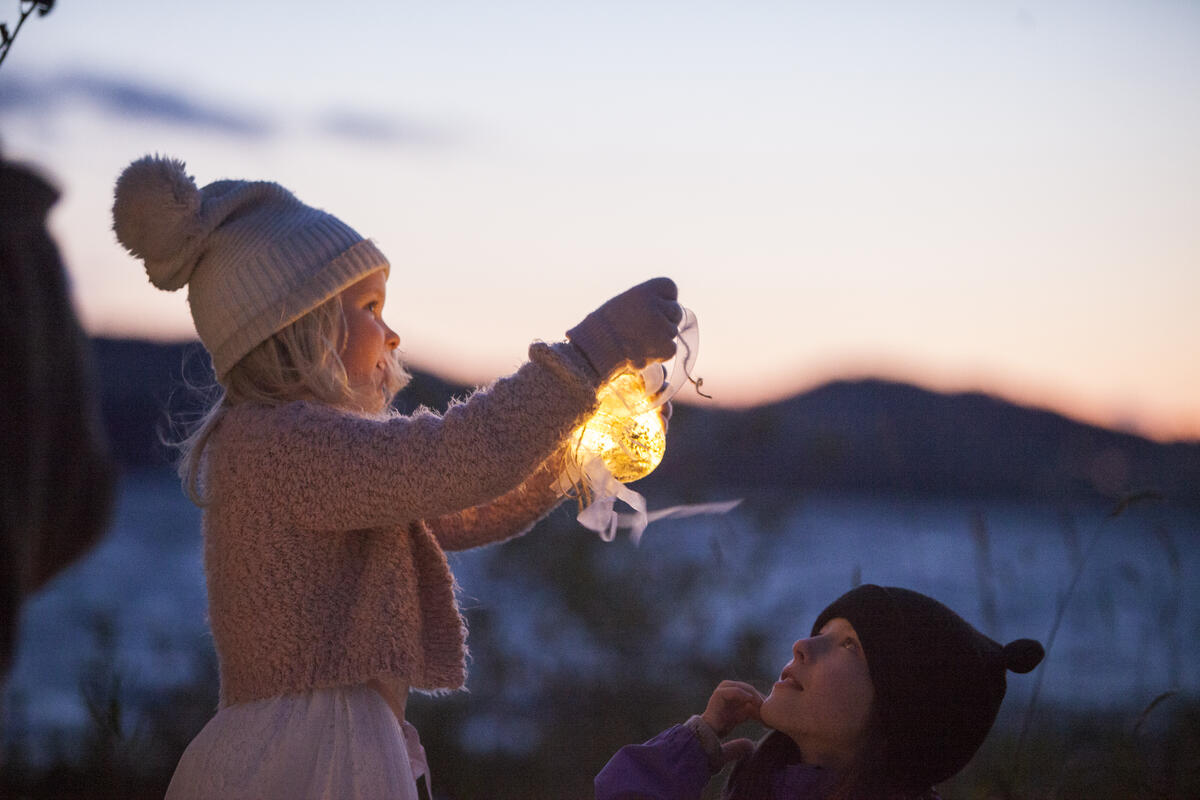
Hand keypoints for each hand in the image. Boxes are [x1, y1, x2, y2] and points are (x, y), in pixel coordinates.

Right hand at [567, 277, 682, 381]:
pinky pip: (671, 348)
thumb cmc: (606, 326)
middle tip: (644, 328)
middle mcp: (657, 306)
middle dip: (665, 319)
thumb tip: (671, 311)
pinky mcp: (666, 347)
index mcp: (646, 290)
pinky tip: (643, 351)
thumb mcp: (626, 302)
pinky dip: (660, 352)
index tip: (649, 308)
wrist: (595, 350)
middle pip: (675, 311)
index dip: (662, 299)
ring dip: (660, 337)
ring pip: (672, 331)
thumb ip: (649, 302)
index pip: (669, 288)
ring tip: (638, 341)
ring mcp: (663, 327)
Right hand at [701, 680, 763, 737]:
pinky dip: (745, 696)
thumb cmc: (726, 722)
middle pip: (750, 688)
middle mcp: (728, 685)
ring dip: (754, 697)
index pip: (752, 690)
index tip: (769, 710)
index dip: (761, 698)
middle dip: (759, 698)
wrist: (710, 730)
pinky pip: (735, 691)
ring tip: (761, 707)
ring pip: (744, 688)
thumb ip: (752, 709)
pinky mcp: (719, 693)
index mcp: (734, 688)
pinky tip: (752, 702)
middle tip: (767, 709)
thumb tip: (768, 711)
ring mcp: (723, 688)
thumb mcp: (742, 714)